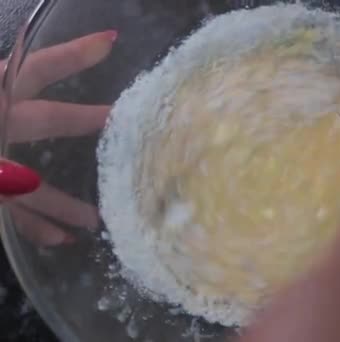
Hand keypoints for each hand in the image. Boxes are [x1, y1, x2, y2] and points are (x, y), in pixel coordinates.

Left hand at [0, 30, 115, 244]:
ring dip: (63, 202)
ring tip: (96, 220)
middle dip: (86, 123)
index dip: (74, 55)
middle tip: (124, 127)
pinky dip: (32, 224)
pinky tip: (55, 239)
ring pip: (33, 180)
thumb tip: (20, 174)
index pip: (36, 70)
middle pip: (48, 121)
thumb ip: (2, 132)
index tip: (111, 41)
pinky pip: (12, 208)